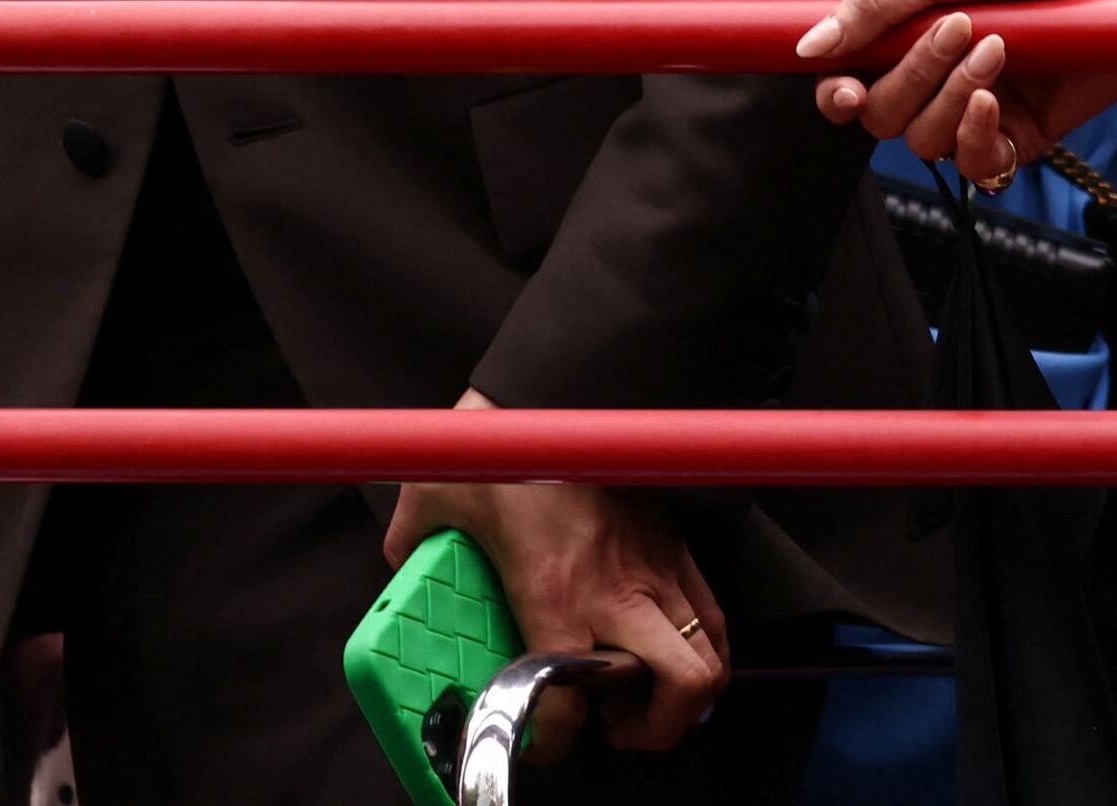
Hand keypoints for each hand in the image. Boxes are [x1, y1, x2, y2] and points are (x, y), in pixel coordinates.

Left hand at [387, 400, 725, 759]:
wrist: (563, 376)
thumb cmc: (504, 437)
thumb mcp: (435, 503)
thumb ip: (416, 553)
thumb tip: (405, 574)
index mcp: (556, 593)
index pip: (569, 703)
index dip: (553, 741)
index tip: (540, 739)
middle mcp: (618, 589)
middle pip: (684, 684)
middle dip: (658, 727)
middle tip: (617, 726)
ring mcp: (657, 563)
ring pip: (712, 651)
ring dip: (685, 688)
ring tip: (646, 692)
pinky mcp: (675, 539)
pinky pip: (711, 607)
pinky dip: (701, 639)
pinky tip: (665, 639)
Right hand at [799, 0, 1116, 179]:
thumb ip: (881, 3)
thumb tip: (812, 45)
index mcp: (916, 32)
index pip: (853, 80)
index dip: (835, 93)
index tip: (842, 88)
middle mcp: (941, 75)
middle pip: (882, 114)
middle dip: (909, 77)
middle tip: (958, 29)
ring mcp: (981, 107)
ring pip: (922, 140)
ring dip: (949, 96)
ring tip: (996, 49)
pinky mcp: (1022, 135)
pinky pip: (974, 164)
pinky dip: (972, 135)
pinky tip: (993, 98)